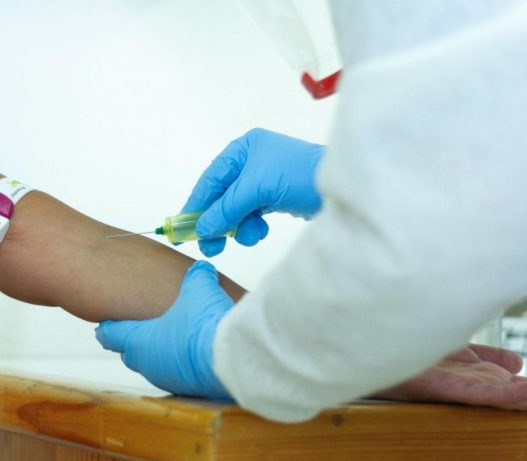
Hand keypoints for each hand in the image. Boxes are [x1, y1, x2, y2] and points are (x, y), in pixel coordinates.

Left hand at [96, 261, 232, 398]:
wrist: (231, 358)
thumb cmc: (204, 322)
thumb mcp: (199, 290)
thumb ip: (196, 277)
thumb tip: (200, 269)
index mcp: (139, 340)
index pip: (112, 334)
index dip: (108, 327)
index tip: (103, 324)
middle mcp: (147, 363)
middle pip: (131, 352)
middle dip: (133, 341)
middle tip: (136, 330)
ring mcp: (167, 379)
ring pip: (153, 366)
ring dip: (158, 354)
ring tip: (168, 341)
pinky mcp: (188, 391)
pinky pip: (176, 376)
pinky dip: (179, 365)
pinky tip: (192, 356)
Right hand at [183, 128, 323, 256]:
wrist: (344, 188)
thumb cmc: (300, 176)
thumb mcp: (257, 189)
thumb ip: (226, 209)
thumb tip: (202, 228)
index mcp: (244, 148)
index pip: (211, 179)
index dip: (195, 204)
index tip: (182, 228)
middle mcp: (252, 161)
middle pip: (222, 195)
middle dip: (216, 220)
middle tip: (209, 246)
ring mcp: (264, 180)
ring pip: (237, 208)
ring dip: (237, 226)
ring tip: (246, 237)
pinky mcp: (276, 197)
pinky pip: (252, 214)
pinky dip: (252, 226)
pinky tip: (260, 231)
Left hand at [372, 344, 526, 408]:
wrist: (367, 347)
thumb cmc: (409, 348)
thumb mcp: (457, 351)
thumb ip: (487, 358)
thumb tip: (519, 363)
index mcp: (478, 377)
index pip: (524, 387)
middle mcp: (471, 384)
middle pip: (520, 395)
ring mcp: (455, 386)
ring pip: (502, 396)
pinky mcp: (436, 384)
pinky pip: (471, 390)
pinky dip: (499, 391)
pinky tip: (524, 387)